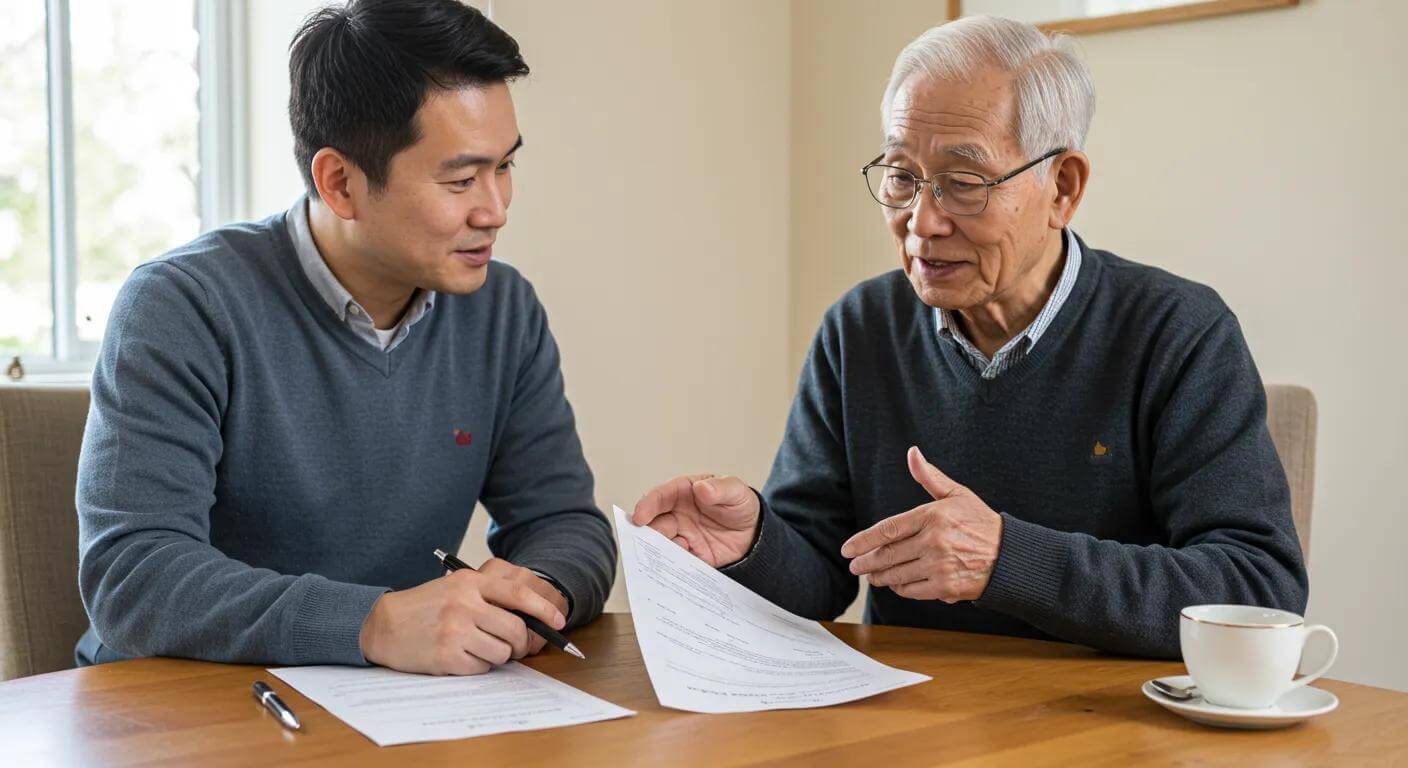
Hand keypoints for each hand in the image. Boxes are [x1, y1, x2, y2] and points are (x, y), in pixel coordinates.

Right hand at [359, 558, 567, 674]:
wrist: (383, 624)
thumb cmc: (424, 606)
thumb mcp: (455, 587)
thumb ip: (488, 595)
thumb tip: (529, 616)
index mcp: (470, 583)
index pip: (518, 593)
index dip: (543, 609)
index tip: (558, 622)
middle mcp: (465, 604)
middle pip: (515, 629)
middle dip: (519, 643)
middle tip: (512, 646)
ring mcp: (456, 631)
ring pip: (502, 652)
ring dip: (497, 655)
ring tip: (477, 647)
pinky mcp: (447, 656)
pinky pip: (482, 668)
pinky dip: (478, 666)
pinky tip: (461, 656)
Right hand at [632, 473, 759, 566]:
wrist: (755, 533)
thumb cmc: (741, 505)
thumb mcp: (736, 491)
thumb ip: (720, 488)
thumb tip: (701, 488)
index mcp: (683, 492)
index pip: (661, 497)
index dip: (648, 505)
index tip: (640, 517)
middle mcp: (677, 514)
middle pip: (655, 523)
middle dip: (648, 533)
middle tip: (644, 542)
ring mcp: (682, 535)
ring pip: (662, 544)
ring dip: (659, 550)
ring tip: (666, 556)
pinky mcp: (690, 555)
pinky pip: (677, 561)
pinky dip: (673, 565)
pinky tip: (677, 567)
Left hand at [841, 446, 1003, 602]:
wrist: (1011, 556)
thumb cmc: (981, 523)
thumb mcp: (957, 494)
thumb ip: (929, 477)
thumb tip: (912, 453)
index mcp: (932, 516)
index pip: (887, 529)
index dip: (863, 541)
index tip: (848, 549)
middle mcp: (933, 541)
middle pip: (887, 554)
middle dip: (866, 562)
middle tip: (855, 566)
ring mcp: (939, 565)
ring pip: (897, 574)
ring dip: (879, 577)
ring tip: (871, 576)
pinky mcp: (946, 587)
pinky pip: (912, 590)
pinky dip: (900, 588)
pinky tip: (895, 584)